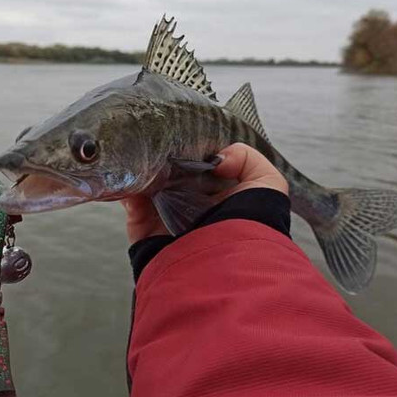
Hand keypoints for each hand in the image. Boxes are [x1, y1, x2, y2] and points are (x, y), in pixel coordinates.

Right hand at [121, 143, 287, 244]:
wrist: (224, 264)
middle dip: (165, 156)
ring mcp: (164, 218)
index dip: (194, 149)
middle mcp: (190, 207)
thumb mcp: (267, 182)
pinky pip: (130, 202)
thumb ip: (246, 157)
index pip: (200, 166)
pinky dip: (129, 186)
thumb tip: (215, 158)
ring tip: (144, 150)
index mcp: (217, 197)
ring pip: (147, 184)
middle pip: (171, 173)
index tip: (186, 132)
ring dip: (145, 168)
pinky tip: (134, 171)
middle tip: (161, 139)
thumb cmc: (251, 223)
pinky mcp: (143, 230)